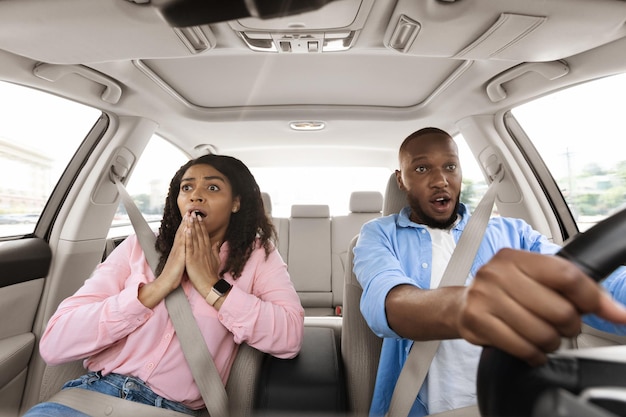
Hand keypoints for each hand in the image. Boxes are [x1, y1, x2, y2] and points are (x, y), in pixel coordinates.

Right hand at [138, 217, 186, 307]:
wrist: (166, 283)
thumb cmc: (174, 274)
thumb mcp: (181, 262)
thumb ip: (183, 254)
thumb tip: (187, 250)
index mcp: (179, 250)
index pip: (183, 235)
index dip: (187, 225)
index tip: (190, 217)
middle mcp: (177, 249)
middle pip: (182, 232)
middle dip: (186, 222)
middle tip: (189, 211)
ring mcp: (177, 252)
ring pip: (181, 236)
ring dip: (185, 225)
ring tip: (188, 216)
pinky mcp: (179, 257)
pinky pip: (182, 245)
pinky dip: (185, 236)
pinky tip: (187, 230)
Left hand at [184, 211, 220, 295]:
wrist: (209, 285)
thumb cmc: (212, 274)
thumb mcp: (216, 260)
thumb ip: (215, 251)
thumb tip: (217, 242)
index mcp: (208, 250)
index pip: (204, 235)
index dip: (202, 225)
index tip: (199, 217)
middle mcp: (203, 250)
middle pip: (200, 234)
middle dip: (196, 223)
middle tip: (194, 212)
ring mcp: (197, 254)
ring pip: (194, 237)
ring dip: (192, 226)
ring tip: (190, 217)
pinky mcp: (192, 259)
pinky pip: (189, 246)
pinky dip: (188, 237)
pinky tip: (187, 229)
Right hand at [457, 248, 625, 365]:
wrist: (461, 305)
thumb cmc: (504, 293)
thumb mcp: (535, 280)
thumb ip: (575, 290)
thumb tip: (616, 311)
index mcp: (515, 258)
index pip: (565, 275)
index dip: (591, 297)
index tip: (602, 311)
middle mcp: (497, 273)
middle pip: (558, 309)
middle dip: (569, 326)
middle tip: (561, 326)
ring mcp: (484, 296)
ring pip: (541, 333)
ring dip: (550, 343)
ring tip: (543, 338)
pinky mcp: (476, 321)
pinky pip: (522, 347)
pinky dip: (534, 355)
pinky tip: (530, 349)